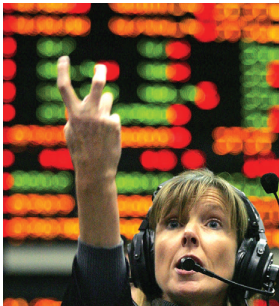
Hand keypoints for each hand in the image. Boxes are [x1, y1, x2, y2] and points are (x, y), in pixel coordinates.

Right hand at [57, 56, 120, 245]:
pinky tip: (107, 137)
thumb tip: (84, 101)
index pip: (64, 88)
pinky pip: (113, 117)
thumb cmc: (81, 152)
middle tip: (101, 68)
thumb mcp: (71, 134)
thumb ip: (75, 116)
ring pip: (107, 100)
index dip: (63, 71)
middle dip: (100, 73)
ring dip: (105, 107)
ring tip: (101, 125)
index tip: (64, 60)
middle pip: (97, 86)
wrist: (95, 171)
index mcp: (73, 115)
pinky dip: (111, 124)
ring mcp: (102, 118)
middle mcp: (88, 114)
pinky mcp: (114, 123)